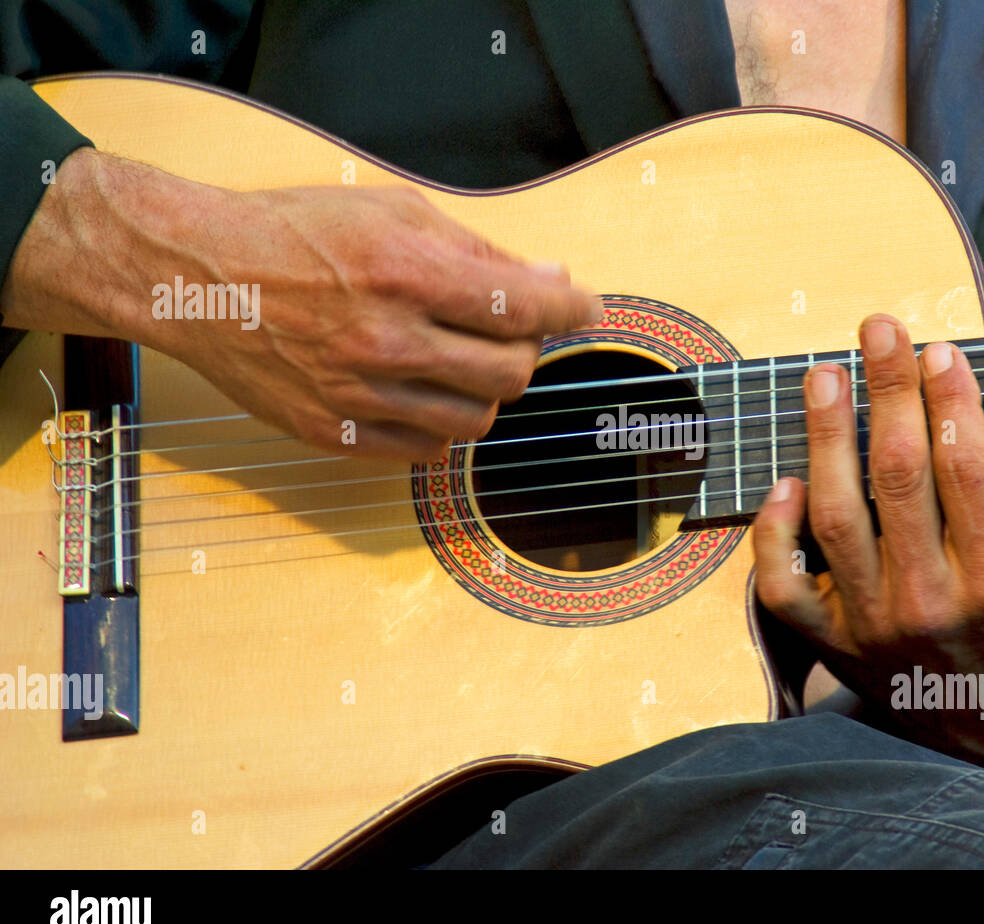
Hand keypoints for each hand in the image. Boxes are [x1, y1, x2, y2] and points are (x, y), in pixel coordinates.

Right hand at [0, 148, 601, 459]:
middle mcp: (386, 339)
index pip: (525, 305)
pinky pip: (425, 451)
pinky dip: (440, 423)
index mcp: (405, 271)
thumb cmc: (295, 233)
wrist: (196, 277)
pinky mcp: (334, 433)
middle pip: (510, 371)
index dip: (571, 307)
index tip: (584, 306)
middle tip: (508, 330)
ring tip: (460, 359)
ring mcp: (358, 394)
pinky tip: (423, 390)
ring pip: (475, 420)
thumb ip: (477, 249)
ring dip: (485, 389)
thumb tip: (550, 278)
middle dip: (525, 348)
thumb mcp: (390, 210)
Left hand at [753, 314, 983, 757]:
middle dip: (888, 395)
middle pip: (899, 481)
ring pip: (838, 518)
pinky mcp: (827, 638)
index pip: (970, 474)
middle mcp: (931, 602)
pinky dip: (775, 533)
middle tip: (879, 330)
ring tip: (825, 376)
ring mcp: (872, 622)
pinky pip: (783, 585)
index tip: (939, 351)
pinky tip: (784, 479)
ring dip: (825, 440)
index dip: (953, 405)